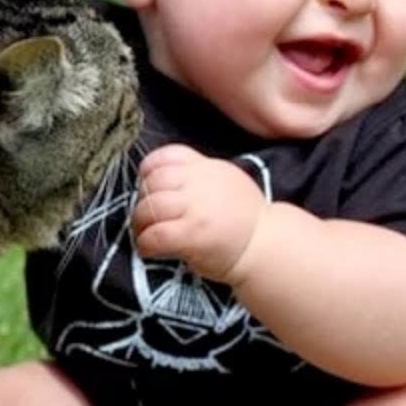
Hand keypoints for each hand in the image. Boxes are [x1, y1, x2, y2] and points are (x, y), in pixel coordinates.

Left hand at [130, 144, 268, 284]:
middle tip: (145, 217)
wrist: (266, 247)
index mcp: (207, 167)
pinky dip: (145, 243)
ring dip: (140, 224)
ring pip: (150, 207)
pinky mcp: (192, 235)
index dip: (149, 171)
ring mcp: (196, 209)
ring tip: (144, 234)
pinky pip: (155, 235)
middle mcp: (200, 183)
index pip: (167, 155)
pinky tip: (149, 249)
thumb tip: (157, 178)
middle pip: (153, 182)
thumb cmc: (240, 219)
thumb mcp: (224, 181)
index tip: (149, 188)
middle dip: (142, 200)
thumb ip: (196, 175)